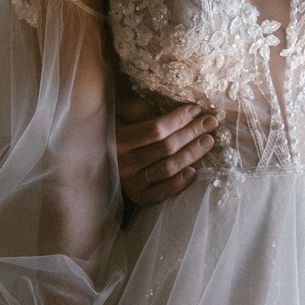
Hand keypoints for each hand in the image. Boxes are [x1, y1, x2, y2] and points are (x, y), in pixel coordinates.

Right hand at [115, 84, 214, 207]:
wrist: (93, 163)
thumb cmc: (111, 131)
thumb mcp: (116, 114)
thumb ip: (134, 108)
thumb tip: (159, 106)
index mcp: (118, 140)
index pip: (155, 129)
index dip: (178, 119)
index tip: (196, 109)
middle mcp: (123, 163)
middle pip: (166, 147)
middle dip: (191, 132)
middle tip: (210, 123)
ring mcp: (130, 183)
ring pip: (168, 168)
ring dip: (191, 154)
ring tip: (208, 141)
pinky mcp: (138, 197)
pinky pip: (161, 193)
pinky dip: (179, 184)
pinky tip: (193, 172)